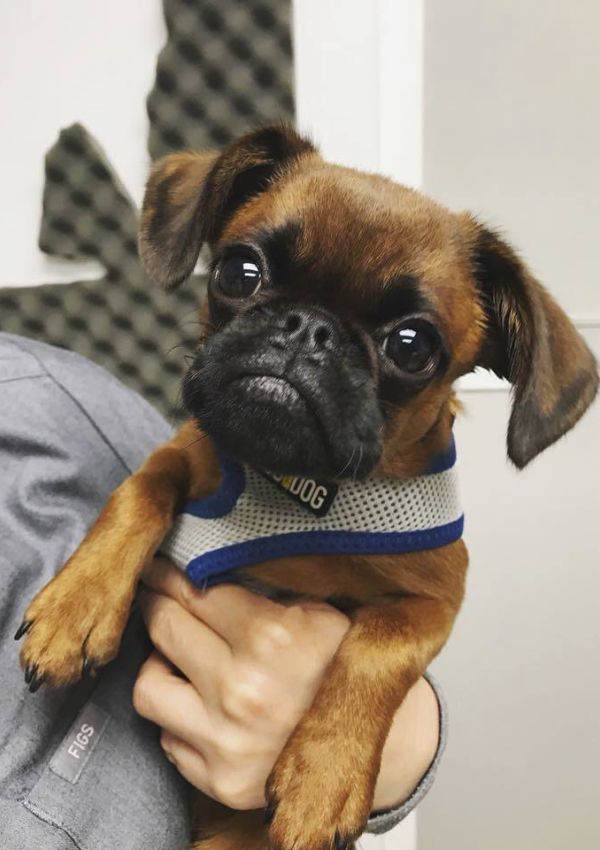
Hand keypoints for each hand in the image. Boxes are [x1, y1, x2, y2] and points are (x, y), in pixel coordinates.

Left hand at [133, 558, 438, 812]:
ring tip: (178, 655)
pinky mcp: (221, 782)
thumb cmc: (348, 666)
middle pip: (164, 627)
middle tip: (159, 594)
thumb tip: (197, 560)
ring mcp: (229, 742)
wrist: (389, 742)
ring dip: (160, 664)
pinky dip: (179, 716)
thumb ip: (259, 590)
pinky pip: (168, 737)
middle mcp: (245, 691)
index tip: (158, 563)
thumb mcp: (318, 611)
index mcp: (275, 637)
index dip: (171, 571)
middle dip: (157, 603)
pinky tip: (205, 704)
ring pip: (147, 687)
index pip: (195, 589)